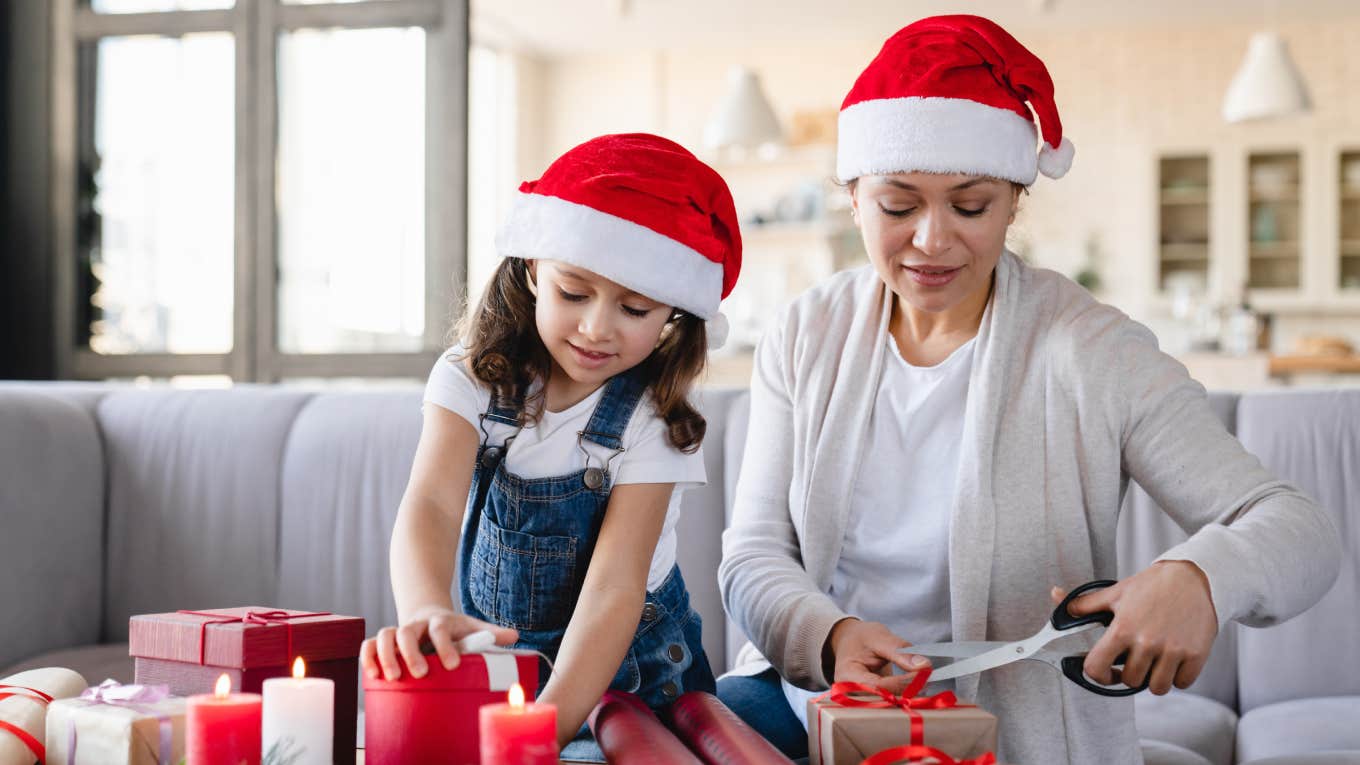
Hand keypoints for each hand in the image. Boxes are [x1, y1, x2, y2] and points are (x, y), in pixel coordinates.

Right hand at [360, 607, 517, 680]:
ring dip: (385, 655)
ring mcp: (398, 632)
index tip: (453, 665)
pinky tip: (372, 675)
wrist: (428, 613)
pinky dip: (367, 657)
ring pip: (384, 635)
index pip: (440, 628)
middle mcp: (417, 624)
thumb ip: (491, 633)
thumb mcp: (473, 627)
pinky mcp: (384, 641)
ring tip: (394, 677)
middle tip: (421, 673)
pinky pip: (368, 644)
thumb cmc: (454, 628)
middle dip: (411, 652)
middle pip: (407, 631)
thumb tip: (514, 636)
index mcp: (441, 621)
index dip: (445, 645)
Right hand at [825, 618, 930, 695]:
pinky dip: (906, 697)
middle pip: (884, 701)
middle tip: (927, 679)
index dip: (903, 682)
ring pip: (890, 707)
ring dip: (910, 696)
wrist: (850, 642)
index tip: (923, 673)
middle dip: (909, 692)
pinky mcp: (872, 704)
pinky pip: (892, 705)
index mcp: (847, 676)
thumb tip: (924, 666)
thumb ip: (900, 651)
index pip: (879, 687)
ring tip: (923, 682)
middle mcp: (851, 695)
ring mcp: (861, 702)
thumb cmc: (861, 638)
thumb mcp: (879, 637)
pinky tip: (916, 688)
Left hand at [1052, 561, 1217, 694]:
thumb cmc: (1152, 586)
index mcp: (1123, 628)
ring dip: (1155, 678)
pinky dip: (1178, 676)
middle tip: (1136, 659)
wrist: (1192, 577)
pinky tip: (1174, 659)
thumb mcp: (1115, 593)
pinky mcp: (1196, 655)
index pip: (1096, 667)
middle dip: (1131, 673)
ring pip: (1157, 688)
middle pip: (1130, 681)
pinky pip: (1182, 683)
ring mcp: (1173, 650)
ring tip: (1155, 661)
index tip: (1104, 672)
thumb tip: (1057, 597)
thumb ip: (1085, 603)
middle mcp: (1147, 641)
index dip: (1097, 675)